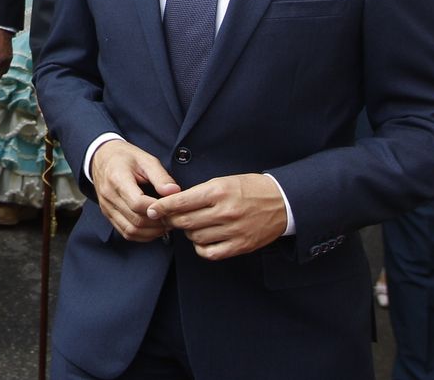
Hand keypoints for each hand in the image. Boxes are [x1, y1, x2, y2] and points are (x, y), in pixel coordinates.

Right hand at [89, 139, 178, 241]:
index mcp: (117, 178)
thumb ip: (160, 177)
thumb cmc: (125, 157)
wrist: (102, 157)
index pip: (137, 203)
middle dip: (158, 222)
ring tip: (165, 223)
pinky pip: (125, 232)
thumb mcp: (146, 159)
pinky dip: (142, 235)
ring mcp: (107, 207)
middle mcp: (109, 196)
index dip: (156, 209)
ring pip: (131, 230)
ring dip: (151, 232)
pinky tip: (153, 228)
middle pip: (136, 220)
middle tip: (173, 217)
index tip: (171, 207)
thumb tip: (175, 192)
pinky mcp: (108, 214)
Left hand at [146, 173, 287, 259]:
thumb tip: (172, 203)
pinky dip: (201, 247)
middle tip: (168, 219)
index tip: (150, 209)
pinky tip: (202, 239)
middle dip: (171, 221)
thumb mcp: (223, 181)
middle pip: (184, 222)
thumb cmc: (249, 188)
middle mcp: (224, 211)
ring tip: (191, 226)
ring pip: (195, 237)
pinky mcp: (241, 245)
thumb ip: (198, 193)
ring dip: (187, 233)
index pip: (181, 201)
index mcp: (218, 191)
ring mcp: (233, 230)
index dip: (162, 207)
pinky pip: (210, 252)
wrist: (282, 201)